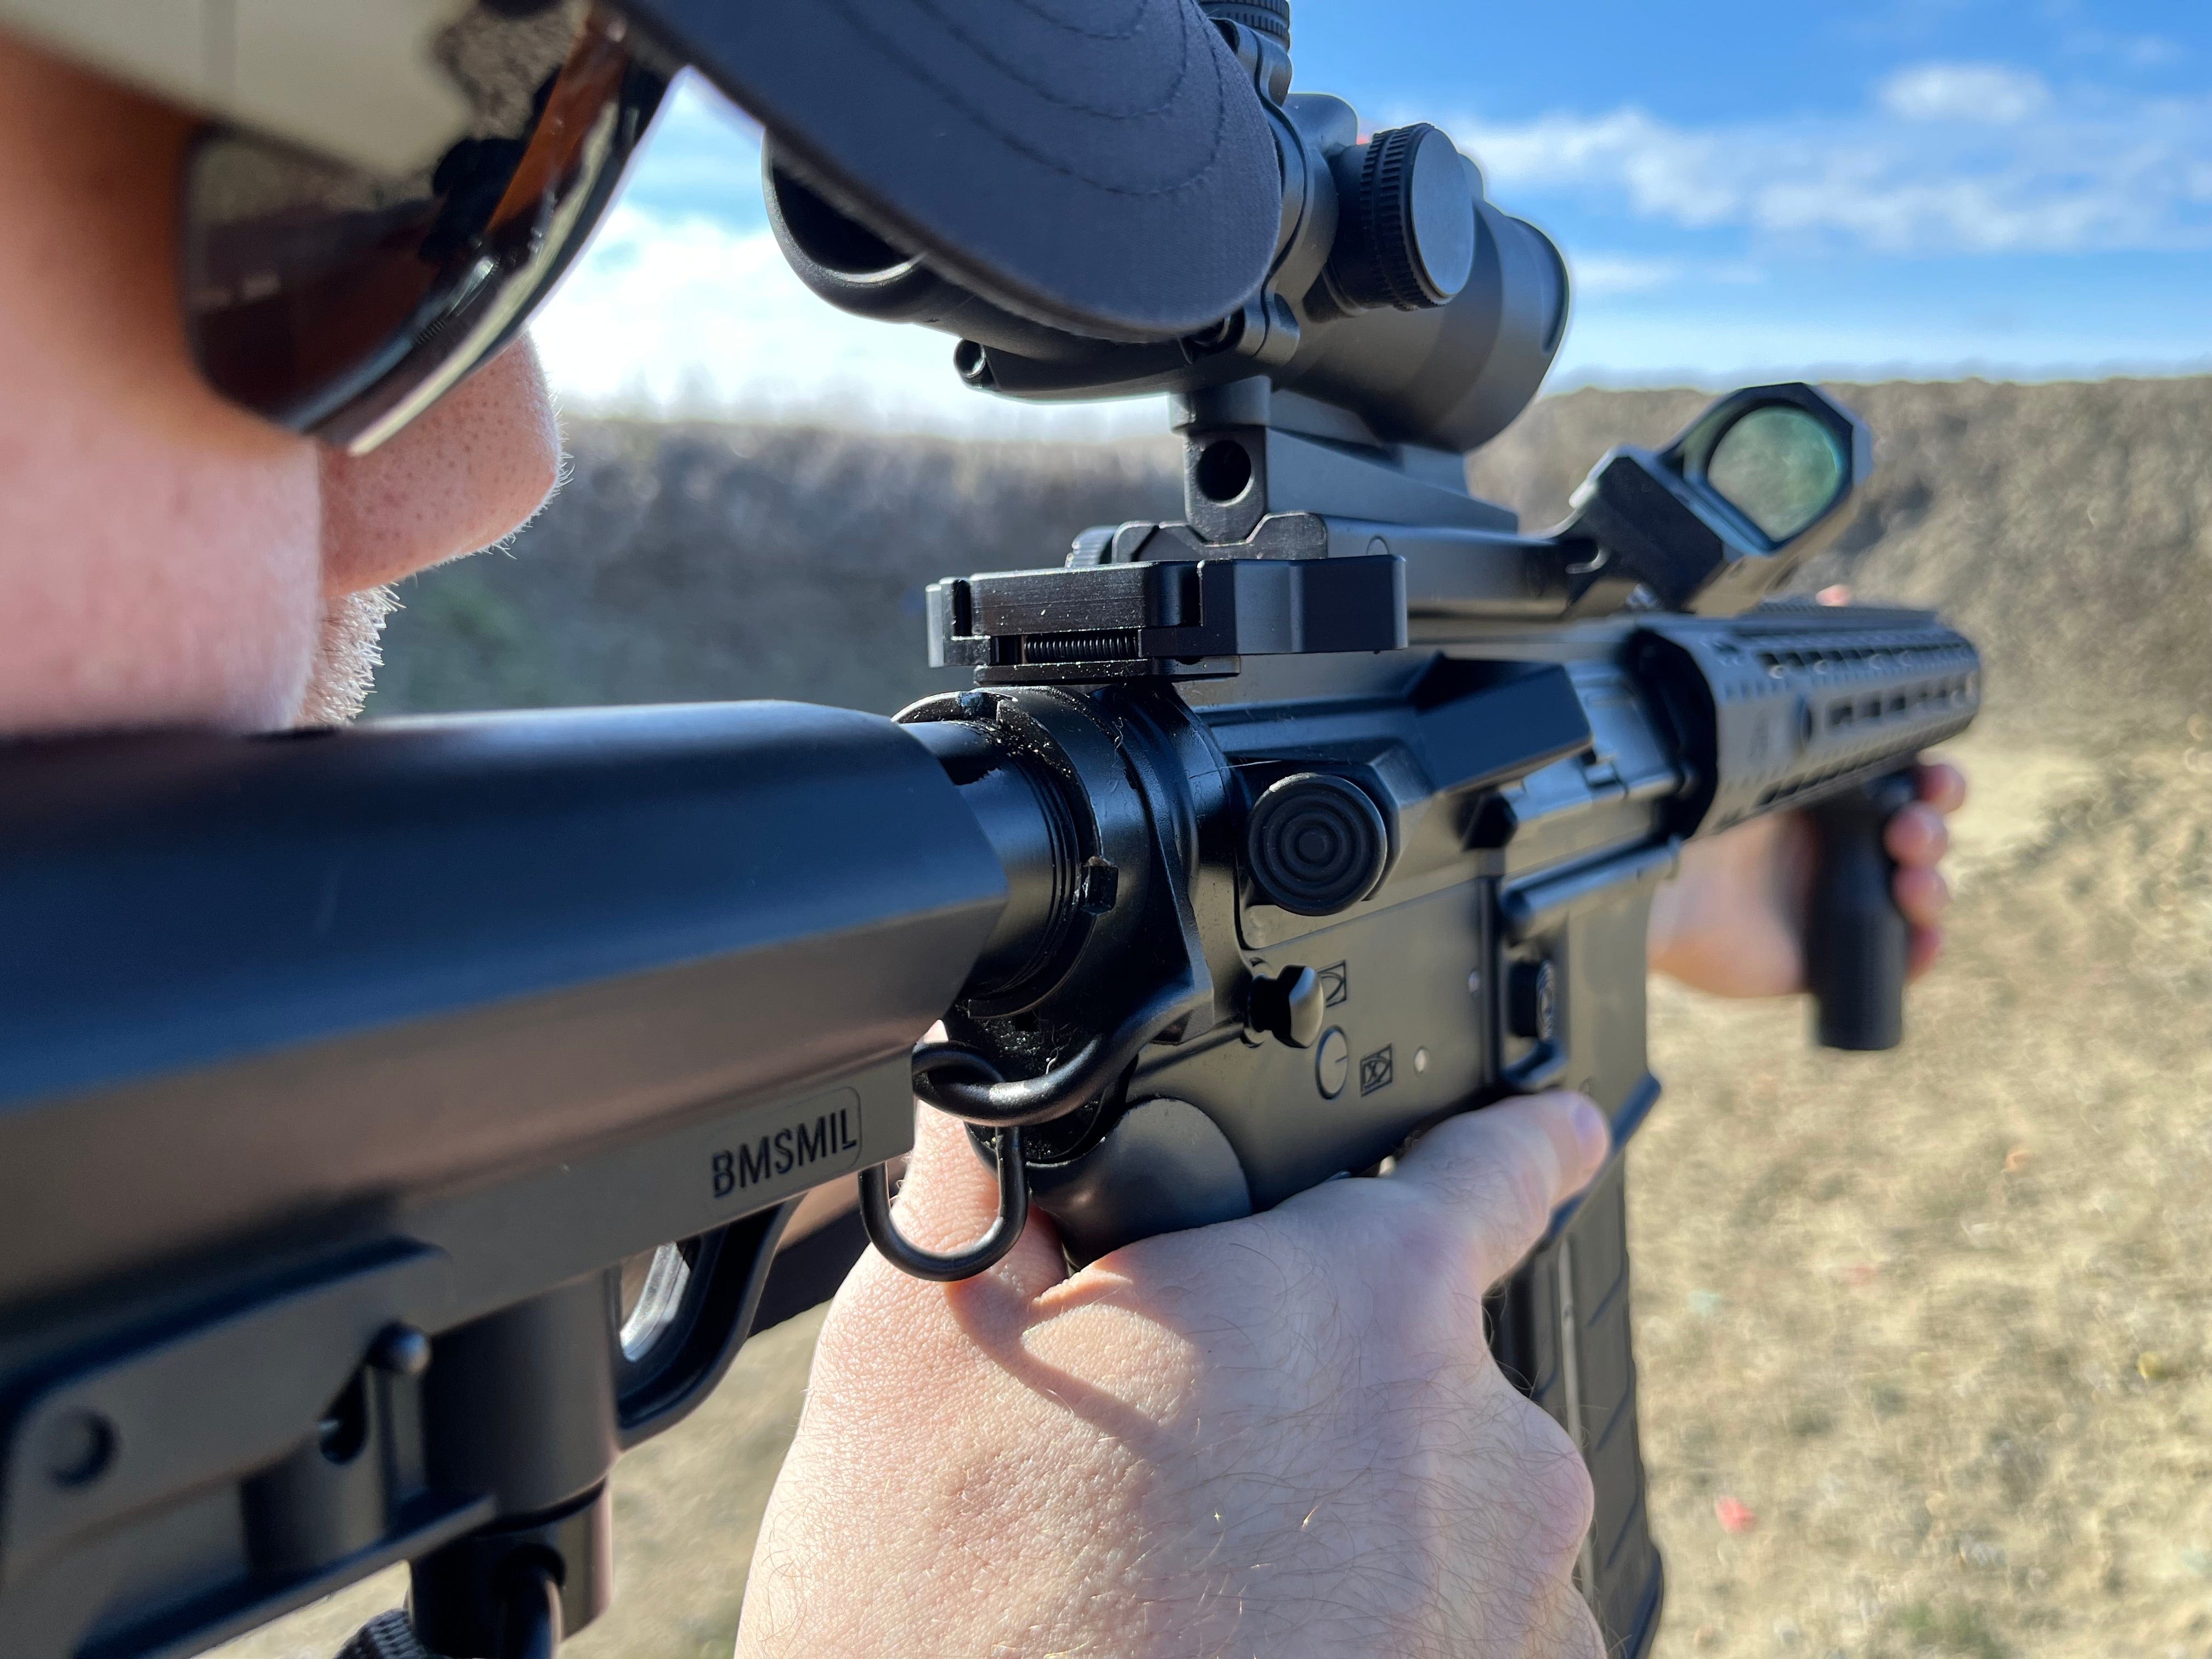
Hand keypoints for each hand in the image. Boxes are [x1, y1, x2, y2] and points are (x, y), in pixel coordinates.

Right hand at [738, 1093, 1612, 1658]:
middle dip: (1313, 1394)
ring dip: (1344, 1534)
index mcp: (1360, 1302)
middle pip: (1417, 1368)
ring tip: (1185, 1597)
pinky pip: (1457, 1635)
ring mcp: (1520, 1604)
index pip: (1497, 1163)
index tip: (1553, 1124)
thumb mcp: (918, 1358)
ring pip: (1434, 1516)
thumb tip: (989, 1095)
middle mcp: (1483, 1443)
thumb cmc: (964, 1629)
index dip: (1514, 1137)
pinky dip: (1371, 1638)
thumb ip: (989, 1190)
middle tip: (1166, 1471)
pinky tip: (1242, 1652)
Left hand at [1645, 758, 1965, 998]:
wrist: (1662, 896)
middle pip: (1919, 834)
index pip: (1901, 783)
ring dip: (1932, 887)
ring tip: (1911, 883)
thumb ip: (1808, 757)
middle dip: (1932, 829)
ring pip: (1917, 893)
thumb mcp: (1748, 775)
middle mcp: (1834, 847)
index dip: (1933, 782)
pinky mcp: (1827, 959)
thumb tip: (1860, 726)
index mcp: (1822, 797)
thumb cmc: (1692, 826)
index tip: (1935, 781)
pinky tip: (1922, 938)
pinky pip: (1896, 958)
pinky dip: (1921, 950)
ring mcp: (1833, 903)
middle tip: (1910, 831)